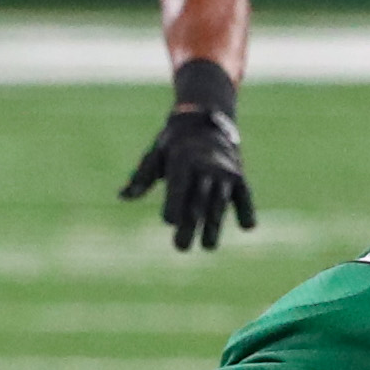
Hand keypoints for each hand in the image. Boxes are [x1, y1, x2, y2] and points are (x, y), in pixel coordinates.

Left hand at [120, 107, 254, 250]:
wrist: (205, 121)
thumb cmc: (173, 144)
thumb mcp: (155, 155)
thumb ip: (142, 178)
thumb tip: (122, 196)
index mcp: (182, 159)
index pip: (178, 187)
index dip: (174, 206)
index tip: (170, 221)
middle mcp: (205, 165)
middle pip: (197, 200)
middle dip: (190, 225)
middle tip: (180, 248)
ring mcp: (224, 170)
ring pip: (219, 202)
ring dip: (215, 225)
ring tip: (208, 246)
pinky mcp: (238, 175)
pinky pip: (244, 194)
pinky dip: (246, 209)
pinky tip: (247, 227)